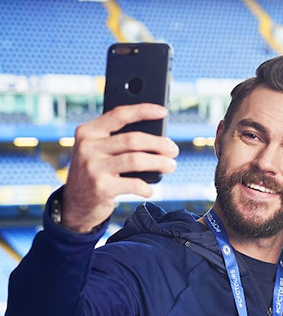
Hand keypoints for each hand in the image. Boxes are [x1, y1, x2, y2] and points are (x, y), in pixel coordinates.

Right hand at [61, 104, 178, 232]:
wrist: (75, 204)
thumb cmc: (96, 171)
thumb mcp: (98, 151)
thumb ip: (118, 140)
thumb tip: (158, 139)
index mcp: (88, 132)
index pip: (119, 115)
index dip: (143, 111)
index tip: (163, 112)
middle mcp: (87, 147)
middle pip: (133, 139)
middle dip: (159, 144)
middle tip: (174, 150)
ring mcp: (92, 167)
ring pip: (136, 160)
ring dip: (159, 163)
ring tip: (171, 166)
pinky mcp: (100, 187)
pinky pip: (133, 184)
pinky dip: (146, 187)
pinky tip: (148, 190)